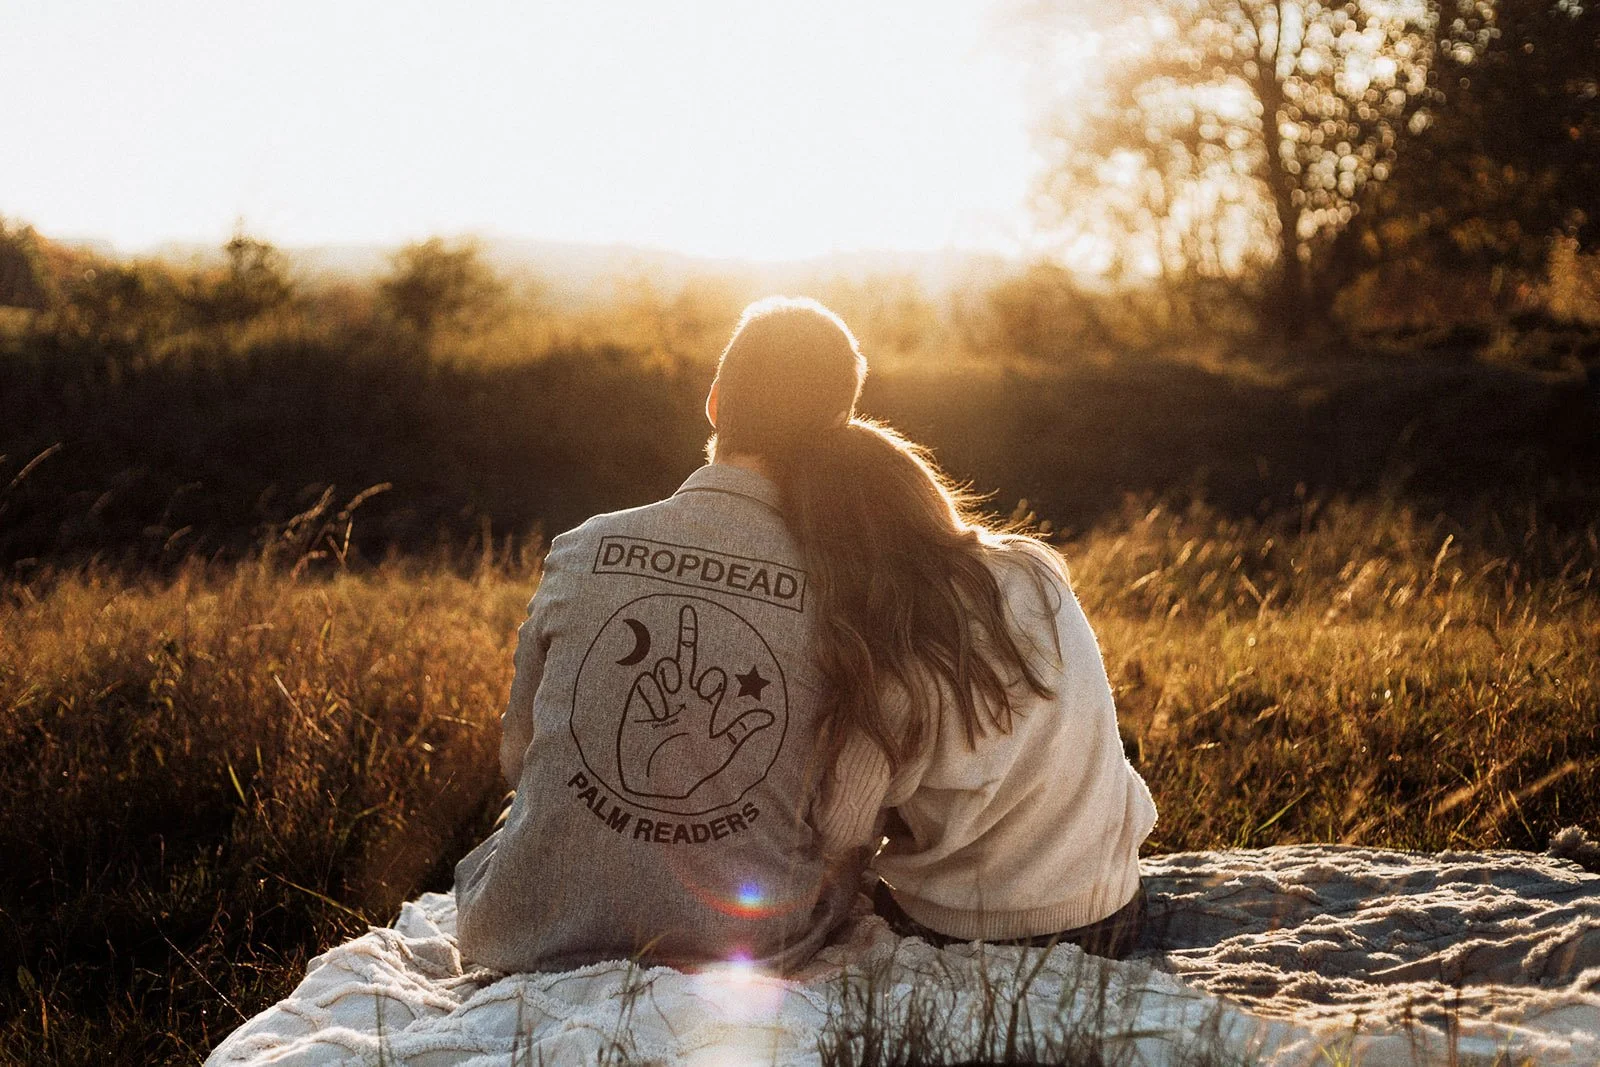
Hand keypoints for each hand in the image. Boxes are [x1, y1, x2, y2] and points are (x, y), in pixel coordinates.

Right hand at [617, 604, 774, 799]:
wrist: (658, 791)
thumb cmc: (691, 773)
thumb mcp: (721, 750)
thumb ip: (742, 729)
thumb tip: (769, 716)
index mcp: (703, 708)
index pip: (712, 677)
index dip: (714, 677)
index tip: (712, 691)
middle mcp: (682, 700)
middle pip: (685, 657)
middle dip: (687, 637)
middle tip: (688, 625)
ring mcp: (661, 702)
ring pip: (666, 666)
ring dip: (669, 672)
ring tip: (672, 692)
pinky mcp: (638, 708)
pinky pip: (645, 682)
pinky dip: (651, 692)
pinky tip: (656, 714)